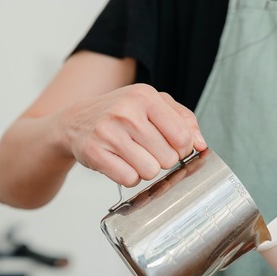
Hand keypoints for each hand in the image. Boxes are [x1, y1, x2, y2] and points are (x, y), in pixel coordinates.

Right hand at [55, 83, 206, 185]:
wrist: (75, 121)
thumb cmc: (120, 113)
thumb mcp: (153, 105)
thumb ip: (184, 120)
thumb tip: (201, 145)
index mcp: (145, 96)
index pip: (183, 137)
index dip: (182, 149)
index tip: (171, 146)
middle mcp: (127, 112)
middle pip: (168, 158)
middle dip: (161, 160)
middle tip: (146, 150)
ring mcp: (109, 132)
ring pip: (150, 171)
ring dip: (145, 170)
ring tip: (133, 156)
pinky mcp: (95, 152)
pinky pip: (128, 179)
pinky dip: (128, 177)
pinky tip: (120, 163)